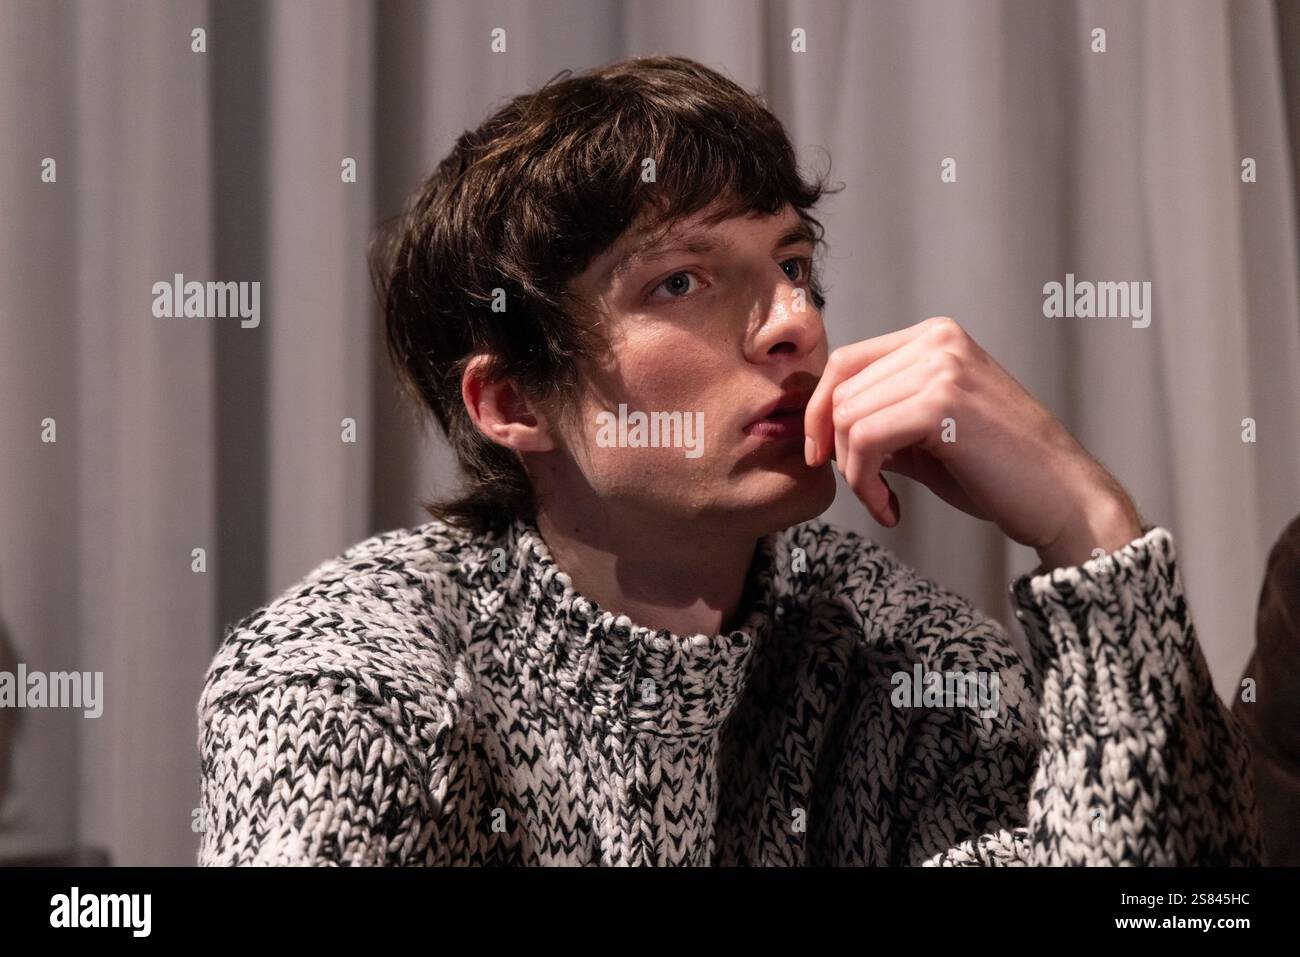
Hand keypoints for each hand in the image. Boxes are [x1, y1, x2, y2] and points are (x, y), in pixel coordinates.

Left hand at [803, 316, 1142, 569]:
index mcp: (935, 338)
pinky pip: (864, 441)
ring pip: (846, 417)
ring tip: (884, 502)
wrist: (1064, 500)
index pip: (846, 363)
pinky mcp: (942, 403)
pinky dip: (864, 483)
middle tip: (868, 491)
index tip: (826, 458)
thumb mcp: (927, 434)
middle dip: (838, 450)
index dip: (821, 413)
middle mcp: (938, 341)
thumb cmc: (999, 472)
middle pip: (840, 391)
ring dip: (855, 473)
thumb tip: (820, 428)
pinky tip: (891, 509)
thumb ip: (880, 418)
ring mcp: (942, 367)